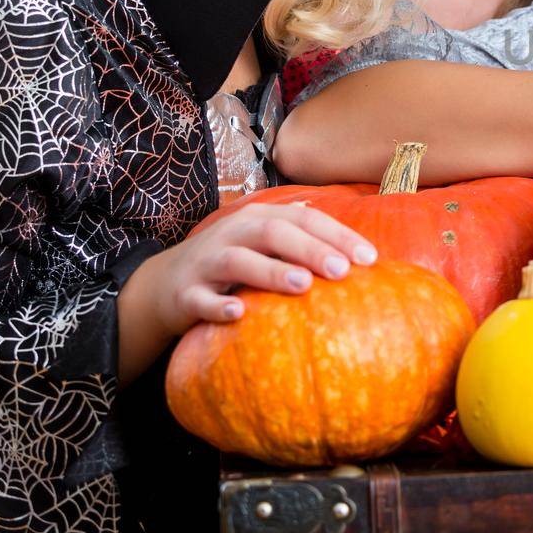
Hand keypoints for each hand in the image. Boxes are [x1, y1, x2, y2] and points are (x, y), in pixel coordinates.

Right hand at [124, 202, 377, 346]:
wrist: (163, 285)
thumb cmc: (232, 265)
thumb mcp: (266, 245)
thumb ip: (304, 241)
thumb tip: (358, 247)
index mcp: (259, 219)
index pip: (305, 220)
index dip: (338, 235)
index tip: (370, 258)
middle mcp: (233, 234)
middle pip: (273, 232)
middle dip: (310, 248)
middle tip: (343, 270)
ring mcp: (206, 263)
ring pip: (238, 261)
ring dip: (270, 271)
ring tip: (303, 284)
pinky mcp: (185, 294)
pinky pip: (200, 299)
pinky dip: (218, 305)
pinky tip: (238, 313)